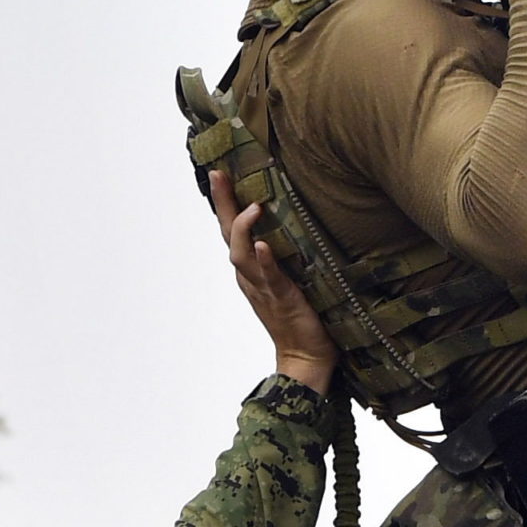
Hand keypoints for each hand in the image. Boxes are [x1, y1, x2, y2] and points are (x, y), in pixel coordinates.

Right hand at [210, 170, 336, 394]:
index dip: (224, 202)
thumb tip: (298, 218)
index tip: (219, 171)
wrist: (307, 355)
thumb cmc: (303, 313)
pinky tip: (264, 246)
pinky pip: (269, 278)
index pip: (232, 229)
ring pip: (241, 255)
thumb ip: (287, 251)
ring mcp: (263, 288)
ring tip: (252, 207)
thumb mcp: (291, 275)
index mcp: (251, 268)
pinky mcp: (282, 300)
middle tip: (219, 174)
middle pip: (228, 235)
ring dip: (243, 229)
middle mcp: (251, 275)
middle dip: (222, 204)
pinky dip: (265, 262)